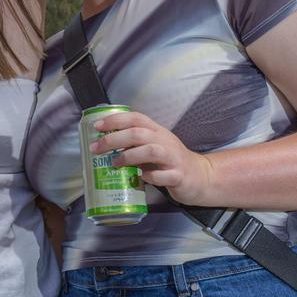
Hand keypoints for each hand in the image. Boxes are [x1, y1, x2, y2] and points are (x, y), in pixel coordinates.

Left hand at [90, 111, 214, 206]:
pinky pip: (162, 175)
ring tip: (114, 164)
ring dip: (128, 157)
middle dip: (113, 139)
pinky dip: (149, 176)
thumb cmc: (170, 161)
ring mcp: (173, 158)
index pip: (135, 118)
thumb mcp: (153, 146)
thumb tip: (103, 143)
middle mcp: (165, 141)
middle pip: (138, 133)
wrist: (201, 176)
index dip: (115, 120)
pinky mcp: (179, 176)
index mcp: (157, 131)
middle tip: (96, 148)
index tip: (97, 126)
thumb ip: (133, 143)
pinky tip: (141, 178)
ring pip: (150, 151)